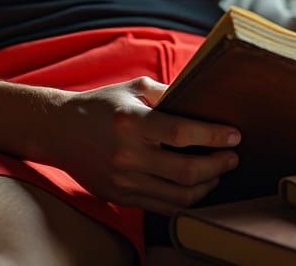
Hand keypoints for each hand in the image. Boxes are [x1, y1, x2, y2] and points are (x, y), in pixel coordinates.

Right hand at [47, 77, 240, 214]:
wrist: (60, 131)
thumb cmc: (101, 104)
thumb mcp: (133, 88)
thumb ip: (167, 94)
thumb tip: (202, 101)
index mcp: (131, 122)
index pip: (181, 134)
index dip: (213, 136)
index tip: (235, 135)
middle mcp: (127, 155)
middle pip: (185, 172)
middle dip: (218, 165)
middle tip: (233, 156)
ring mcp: (123, 181)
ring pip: (178, 197)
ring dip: (207, 186)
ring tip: (218, 173)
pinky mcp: (121, 197)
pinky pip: (162, 207)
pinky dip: (186, 201)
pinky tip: (197, 187)